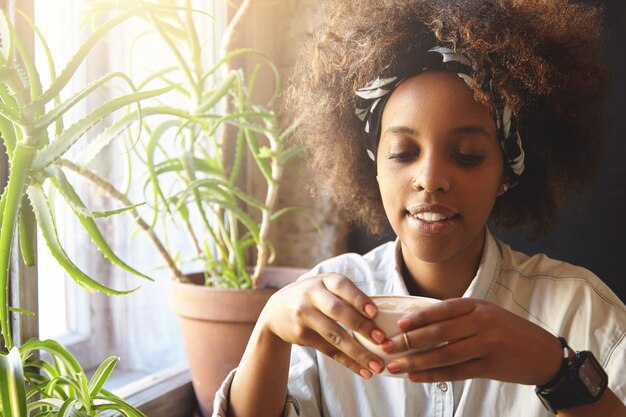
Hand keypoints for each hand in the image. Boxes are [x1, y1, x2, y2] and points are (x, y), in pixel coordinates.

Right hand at [258, 273, 386, 377]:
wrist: (276, 311)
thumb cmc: (312, 297)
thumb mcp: (324, 287)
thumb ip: (346, 296)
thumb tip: (382, 316)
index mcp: (323, 280)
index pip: (342, 286)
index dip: (358, 298)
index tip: (375, 312)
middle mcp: (311, 295)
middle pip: (338, 311)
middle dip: (361, 326)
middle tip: (382, 340)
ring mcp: (305, 315)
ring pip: (334, 335)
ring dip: (357, 352)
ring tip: (377, 365)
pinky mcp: (302, 334)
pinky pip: (328, 350)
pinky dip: (348, 362)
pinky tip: (363, 371)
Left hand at [381, 298, 562, 384]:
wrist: (543, 353)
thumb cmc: (508, 330)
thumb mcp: (486, 313)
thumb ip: (459, 316)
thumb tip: (420, 323)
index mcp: (477, 305)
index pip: (441, 310)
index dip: (418, 318)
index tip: (397, 325)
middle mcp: (481, 322)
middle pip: (438, 333)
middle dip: (409, 341)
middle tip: (387, 347)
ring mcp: (486, 345)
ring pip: (444, 355)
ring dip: (416, 362)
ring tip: (395, 366)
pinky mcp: (489, 367)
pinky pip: (456, 372)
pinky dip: (433, 375)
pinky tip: (416, 377)